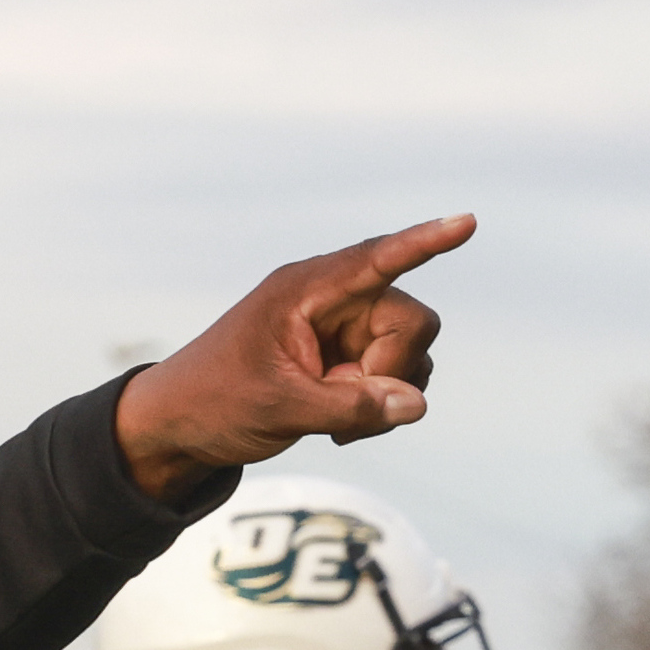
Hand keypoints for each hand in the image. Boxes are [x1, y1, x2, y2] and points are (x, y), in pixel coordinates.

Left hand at [115, 218, 473, 497]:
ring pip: (411, 354)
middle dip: (394, 370)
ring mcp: (344, 331)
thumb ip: (351, 407)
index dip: (424, 242)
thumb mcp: (280, 408)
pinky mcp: (348, 361)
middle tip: (345, 404)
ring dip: (386, 396)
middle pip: (411, 321)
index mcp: (307, 290)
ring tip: (331, 422)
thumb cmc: (217, 402)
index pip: (377, 259)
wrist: (182, 425)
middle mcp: (333, 301)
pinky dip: (380, 408)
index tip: (467, 222)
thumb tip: (417, 404)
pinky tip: (339, 427)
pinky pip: (396, 381)